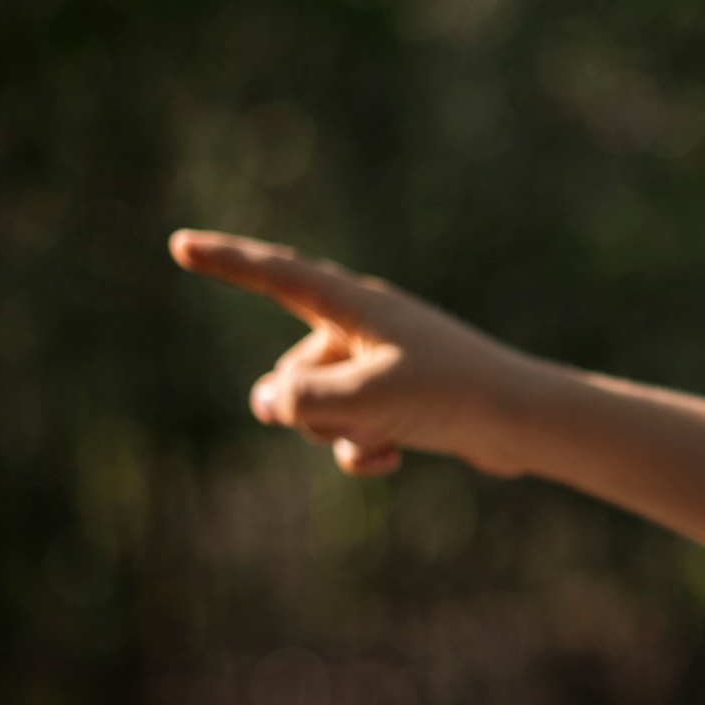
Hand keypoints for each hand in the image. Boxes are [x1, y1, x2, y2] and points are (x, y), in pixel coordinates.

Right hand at [170, 229, 546, 477]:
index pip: (278, 276)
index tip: (180, 245)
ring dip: (339, 432)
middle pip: (290, 372)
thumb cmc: (452, 395)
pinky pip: (347, 433)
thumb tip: (268, 403)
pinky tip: (394, 459)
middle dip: (307, 406)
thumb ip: (305, 400)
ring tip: (388, 433)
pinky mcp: (395, 404)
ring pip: (315, 410)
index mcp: (357, 306)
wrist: (524, 424)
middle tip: (360, 412)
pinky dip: (362, 450)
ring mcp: (376, 368)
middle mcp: (362, 330)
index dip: (228, 262)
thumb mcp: (367, 398)